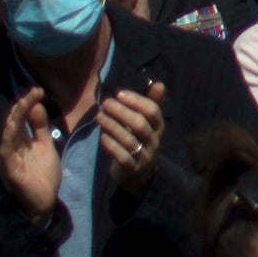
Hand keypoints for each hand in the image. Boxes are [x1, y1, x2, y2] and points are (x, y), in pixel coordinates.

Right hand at [0, 87, 62, 212]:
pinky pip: (6, 151)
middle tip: (33, 92)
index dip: (28, 103)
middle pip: (14, 122)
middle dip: (22, 106)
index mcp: (22, 140)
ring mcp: (10, 157)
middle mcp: (14, 146)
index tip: (38, 90)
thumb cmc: (44, 173)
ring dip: (15, 117)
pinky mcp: (10, 168)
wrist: (46, 200)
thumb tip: (36, 104)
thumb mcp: (45, 145)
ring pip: (9, 134)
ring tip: (22, 103)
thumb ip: (40, 127)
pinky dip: (8, 137)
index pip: (22, 117)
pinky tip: (12, 126)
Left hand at [96, 76, 167, 190]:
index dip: (136, 101)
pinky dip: (112, 146)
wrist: (139, 173)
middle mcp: (154, 140)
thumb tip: (159, 83)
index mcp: (158, 126)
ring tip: (98, 116)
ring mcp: (144, 155)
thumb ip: (151, 103)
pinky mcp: (132, 168)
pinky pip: (122, 157)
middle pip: (140, 124)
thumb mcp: (147, 123)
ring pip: (129, 140)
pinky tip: (102, 137)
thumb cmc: (140, 140)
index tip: (119, 93)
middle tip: (105, 103)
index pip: (152, 111)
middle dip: (122, 112)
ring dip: (112, 126)